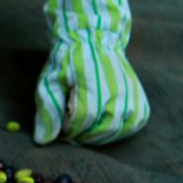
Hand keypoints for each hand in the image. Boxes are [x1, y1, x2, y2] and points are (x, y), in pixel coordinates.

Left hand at [34, 0, 148, 144]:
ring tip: (83, 127)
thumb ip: (48, 111)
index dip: (67, 131)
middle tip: (70, 128)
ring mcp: (132, 97)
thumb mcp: (50, 83)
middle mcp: (118, 92)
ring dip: (97, 136)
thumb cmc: (68, 64)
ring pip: (117, 132)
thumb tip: (41, 141)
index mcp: (93, 86)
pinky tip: (102, 125)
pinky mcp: (141, 101)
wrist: (95, 41)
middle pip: (100, 130)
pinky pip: (133, 126)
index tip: (58, 128)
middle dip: (81, 135)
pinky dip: (117, 131)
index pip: (82, 122)